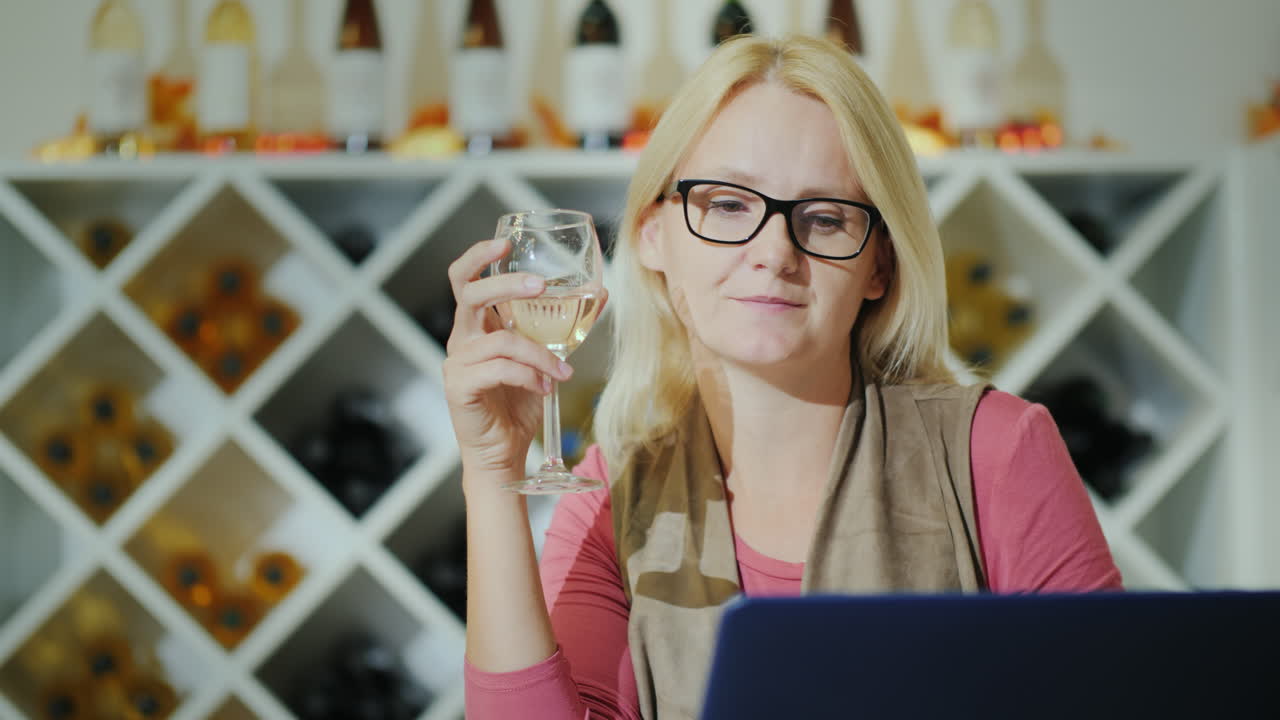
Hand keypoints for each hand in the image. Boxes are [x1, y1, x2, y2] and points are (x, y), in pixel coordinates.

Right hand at [442, 237, 573, 477]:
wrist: (505, 451)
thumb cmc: (520, 402)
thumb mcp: (548, 358)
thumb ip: (565, 328)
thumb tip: (601, 293)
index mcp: (478, 325)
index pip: (465, 279)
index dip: (479, 257)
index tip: (505, 243)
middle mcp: (462, 338)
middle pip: (471, 294)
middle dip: (506, 284)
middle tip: (540, 285)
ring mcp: (457, 362)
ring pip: (501, 340)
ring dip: (539, 354)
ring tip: (561, 375)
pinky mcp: (459, 386)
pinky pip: (498, 369)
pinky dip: (527, 376)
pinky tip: (543, 389)